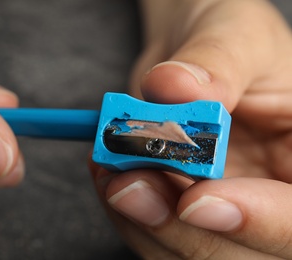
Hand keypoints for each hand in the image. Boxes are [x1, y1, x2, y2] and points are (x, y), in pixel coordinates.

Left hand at [90, 0, 291, 257]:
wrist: (199, 54)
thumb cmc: (232, 39)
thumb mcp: (236, 36)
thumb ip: (214, 64)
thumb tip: (174, 90)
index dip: (257, 222)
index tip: (194, 198)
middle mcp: (271, 196)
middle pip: (240, 254)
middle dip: (178, 226)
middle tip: (127, 185)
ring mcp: (225, 209)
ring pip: (187, 252)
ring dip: (142, 221)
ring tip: (111, 171)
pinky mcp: (184, 209)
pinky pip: (154, 236)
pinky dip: (125, 213)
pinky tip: (108, 174)